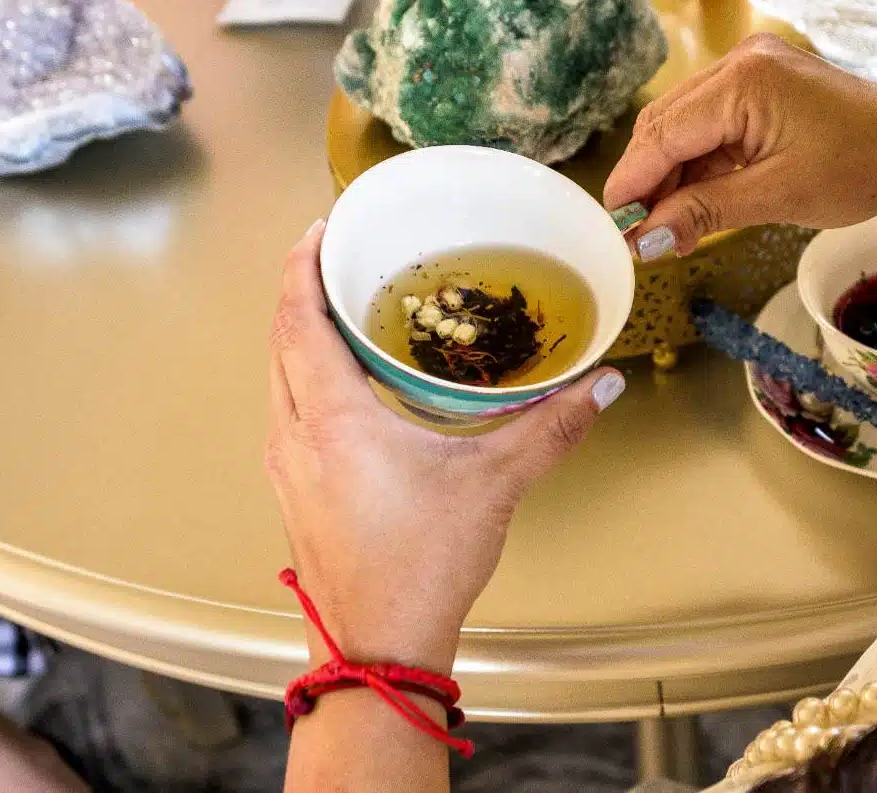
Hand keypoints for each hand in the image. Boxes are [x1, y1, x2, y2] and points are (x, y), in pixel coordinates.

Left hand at [265, 222, 623, 672]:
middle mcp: (294, 435)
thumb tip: (598, 384)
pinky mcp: (294, 491)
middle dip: (303, 288)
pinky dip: (307, 375)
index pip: (298, 318)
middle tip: (339, 253)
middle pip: (280, 339)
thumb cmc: (420, 568)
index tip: (323, 226)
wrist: (379, 649)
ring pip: (279, 376)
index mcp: (332, 418)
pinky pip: (287, 410)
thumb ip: (549, 427)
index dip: (303, 263)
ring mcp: (286, 466)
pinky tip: (346, 381)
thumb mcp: (493, 485)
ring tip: (344, 306)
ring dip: (302, 333)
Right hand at [604, 35, 876, 258]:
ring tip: (673, 228)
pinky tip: (700, 200)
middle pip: (667, 123)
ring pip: (687, 123)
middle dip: (651, 179)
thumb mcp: (776, 198)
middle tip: (642, 235)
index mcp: (742, 81)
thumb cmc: (861, 170)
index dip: (633, 182)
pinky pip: (714, 121)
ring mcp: (753, 67)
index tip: (615, 227)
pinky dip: (703, 161)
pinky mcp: (765, 82)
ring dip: (676, 174)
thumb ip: (703, 212)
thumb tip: (647, 239)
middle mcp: (740, 61)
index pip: (663, 133)